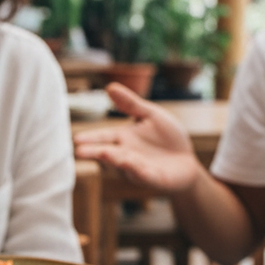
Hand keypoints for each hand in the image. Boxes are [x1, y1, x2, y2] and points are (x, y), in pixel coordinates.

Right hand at [74, 83, 203, 193]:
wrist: (188, 162)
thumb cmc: (167, 138)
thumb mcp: (151, 115)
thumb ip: (131, 104)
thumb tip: (110, 86)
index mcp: (124, 138)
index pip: (104, 137)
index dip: (91, 138)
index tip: (76, 139)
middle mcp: (126, 155)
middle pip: (107, 153)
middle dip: (94, 152)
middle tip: (79, 152)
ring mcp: (138, 168)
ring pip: (123, 164)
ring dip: (113, 160)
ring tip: (102, 153)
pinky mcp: (153, 178)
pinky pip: (142, 174)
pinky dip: (135, 169)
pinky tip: (127, 162)